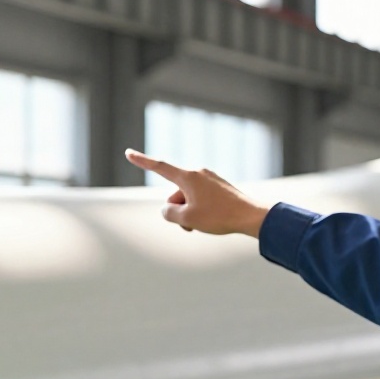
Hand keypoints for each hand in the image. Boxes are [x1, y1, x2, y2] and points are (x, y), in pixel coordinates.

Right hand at [124, 149, 271, 237]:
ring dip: (189, 213)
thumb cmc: (219, 216)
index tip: (129, 153)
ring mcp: (210, 179)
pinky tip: (213, 220)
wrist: (251, 216)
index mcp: (188, 177)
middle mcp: (198, 173)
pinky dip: (200, 211)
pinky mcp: (219, 187)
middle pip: (175, 194)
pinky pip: (201, 199)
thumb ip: (169, 213)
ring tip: (204, 224)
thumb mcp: (187, 218)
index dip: (142, 161)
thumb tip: (168, 208)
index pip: (160, 167)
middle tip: (191, 225)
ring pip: (188, 198)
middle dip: (177, 210)